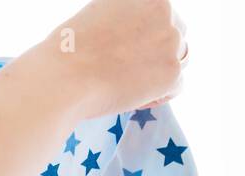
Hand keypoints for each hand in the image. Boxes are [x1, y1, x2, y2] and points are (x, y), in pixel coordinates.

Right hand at [38, 0, 186, 116]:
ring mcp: (171, 42)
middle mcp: (164, 11)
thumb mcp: (99, 13)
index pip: (161, 13)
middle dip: (158, 51)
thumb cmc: (70, 49)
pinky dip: (158, 95)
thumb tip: (132, 34)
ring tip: (130, 83)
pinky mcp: (171, 73)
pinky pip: (176, 86)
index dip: (147, 33)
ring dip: (160, 72)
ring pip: (179, 59)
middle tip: (131, 68)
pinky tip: (134, 96)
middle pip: (175, 33)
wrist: (65, 78)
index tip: (129, 48)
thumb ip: (125, 18)